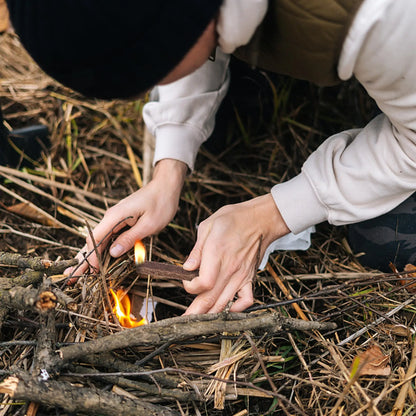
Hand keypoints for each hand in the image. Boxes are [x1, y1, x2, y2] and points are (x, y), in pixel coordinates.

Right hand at [65, 159, 186, 275]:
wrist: (165, 187)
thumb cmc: (161, 204)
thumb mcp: (148, 224)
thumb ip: (130, 238)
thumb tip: (112, 253)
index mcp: (115, 216)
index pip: (95, 239)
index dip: (92, 257)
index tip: (92, 272)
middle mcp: (111, 217)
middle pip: (93, 241)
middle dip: (84, 260)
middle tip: (71, 277)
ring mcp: (115, 219)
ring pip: (99, 240)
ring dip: (91, 256)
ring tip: (77, 273)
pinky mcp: (121, 221)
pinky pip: (108, 237)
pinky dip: (102, 249)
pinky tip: (96, 260)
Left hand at [182, 194, 289, 313]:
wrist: (260, 220)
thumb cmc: (233, 220)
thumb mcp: (208, 226)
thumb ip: (197, 250)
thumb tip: (187, 268)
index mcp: (217, 254)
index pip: (204, 283)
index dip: (191, 287)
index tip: (186, 281)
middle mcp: (230, 268)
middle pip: (212, 298)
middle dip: (195, 313)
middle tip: (184, 323)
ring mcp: (241, 275)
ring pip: (225, 303)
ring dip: (211, 315)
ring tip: (198, 323)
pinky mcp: (250, 278)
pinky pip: (247, 300)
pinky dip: (238, 309)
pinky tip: (228, 310)